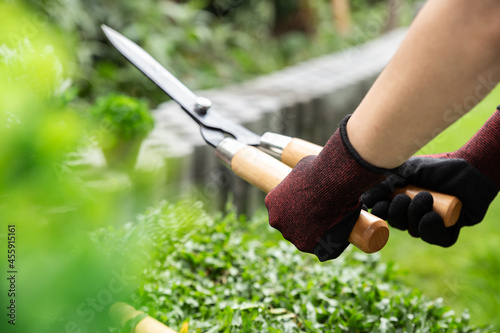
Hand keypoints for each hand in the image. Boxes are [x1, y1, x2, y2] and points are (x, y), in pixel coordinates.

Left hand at [265, 116, 392, 260]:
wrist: (330, 181)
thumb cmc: (319, 169)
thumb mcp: (303, 168)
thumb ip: (301, 177)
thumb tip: (307, 173)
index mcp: (271, 202)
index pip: (282, 210)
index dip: (296, 208)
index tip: (309, 206)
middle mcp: (276, 220)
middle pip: (290, 225)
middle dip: (303, 223)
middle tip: (323, 216)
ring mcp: (291, 235)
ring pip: (304, 238)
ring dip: (316, 234)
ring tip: (334, 223)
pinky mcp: (308, 245)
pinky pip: (320, 248)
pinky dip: (328, 244)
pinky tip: (339, 235)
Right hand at [363, 109, 499, 246]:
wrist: (468, 167)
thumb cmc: (436, 167)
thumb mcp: (404, 171)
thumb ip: (382, 183)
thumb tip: (362, 200)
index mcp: (401, 201)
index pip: (385, 214)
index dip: (380, 213)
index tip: (379, 205)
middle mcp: (415, 215)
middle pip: (397, 225)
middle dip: (397, 213)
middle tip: (403, 197)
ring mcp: (431, 223)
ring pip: (414, 232)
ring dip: (415, 216)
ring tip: (426, 197)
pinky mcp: (449, 231)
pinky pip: (436, 239)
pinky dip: (430, 229)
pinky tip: (431, 216)